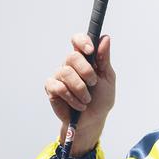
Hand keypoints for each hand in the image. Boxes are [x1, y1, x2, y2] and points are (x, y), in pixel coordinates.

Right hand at [44, 33, 115, 155]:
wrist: (93, 119)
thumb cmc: (101, 97)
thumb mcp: (107, 78)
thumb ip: (104, 59)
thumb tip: (105, 38)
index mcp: (85, 58)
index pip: (78, 40)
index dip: (82, 41)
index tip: (90, 50)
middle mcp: (70, 64)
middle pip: (72, 56)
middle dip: (86, 71)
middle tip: (93, 83)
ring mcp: (59, 75)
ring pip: (66, 73)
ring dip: (81, 89)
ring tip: (87, 99)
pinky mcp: (51, 88)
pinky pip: (59, 87)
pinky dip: (72, 98)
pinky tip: (78, 105)